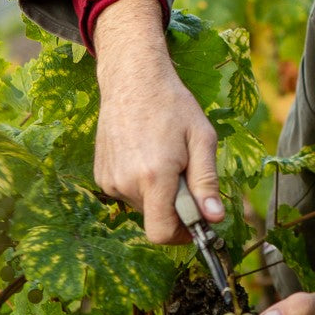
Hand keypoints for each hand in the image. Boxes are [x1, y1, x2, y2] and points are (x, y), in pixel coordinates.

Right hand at [92, 0, 223, 242]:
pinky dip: (141, 183)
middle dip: (175, 205)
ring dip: (158, 193)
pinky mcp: (101, 174)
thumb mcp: (202, 140)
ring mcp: (109, 179)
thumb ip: (207, 183)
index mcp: (154, 176)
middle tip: (183, 170)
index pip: (162, 233)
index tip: (197, 222)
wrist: (132, 79)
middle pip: (156, 219)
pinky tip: (146, 154)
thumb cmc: (173, 106)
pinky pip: (128, 193)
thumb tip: (214, 219)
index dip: (183, 235)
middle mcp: (126, 182)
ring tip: (163, 157)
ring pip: (142, 206)